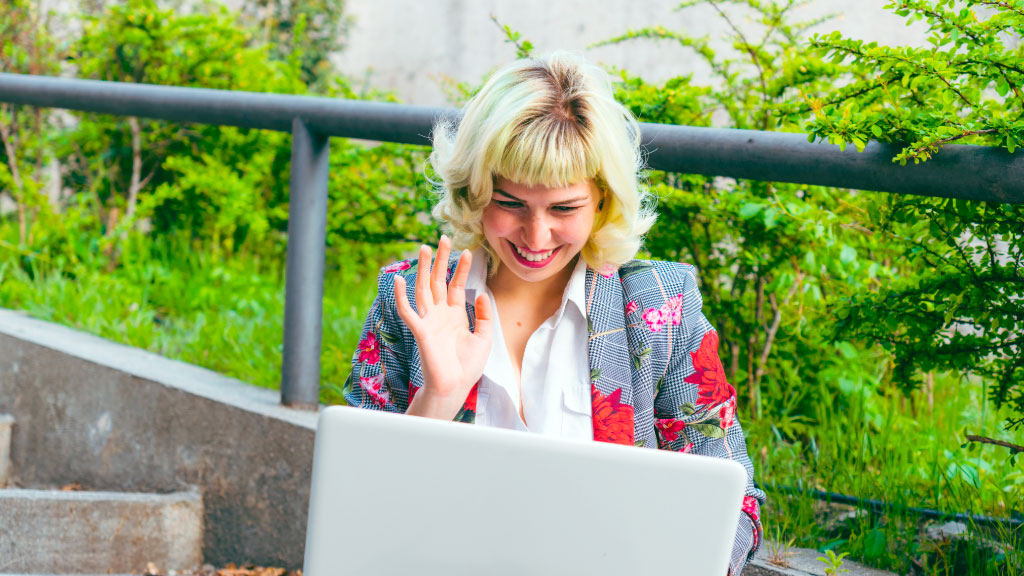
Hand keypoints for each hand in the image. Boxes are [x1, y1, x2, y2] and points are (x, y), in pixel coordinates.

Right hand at [394, 235, 492, 419]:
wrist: (455, 387)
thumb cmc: (468, 367)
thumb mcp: (484, 337)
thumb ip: (483, 315)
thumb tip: (481, 293)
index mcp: (454, 315)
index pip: (456, 286)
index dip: (461, 269)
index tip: (468, 251)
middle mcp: (439, 314)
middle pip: (438, 281)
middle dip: (441, 260)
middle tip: (444, 239)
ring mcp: (428, 321)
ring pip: (423, 289)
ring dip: (422, 269)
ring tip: (424, 248)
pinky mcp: (419, 330)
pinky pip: (407, 310)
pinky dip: (401, 296)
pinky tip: (398, 279)